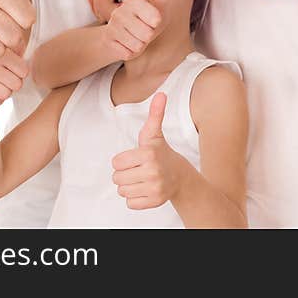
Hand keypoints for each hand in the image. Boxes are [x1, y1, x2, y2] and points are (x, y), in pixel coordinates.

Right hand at [0, 47, 29, 106]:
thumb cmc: (4, 64)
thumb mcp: (15, 52)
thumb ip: (24, 50)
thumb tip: (30, 49)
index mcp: (1, 51)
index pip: (24, 72)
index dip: (22, 73)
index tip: (15, 68)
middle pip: (17, 84)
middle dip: (15, 84)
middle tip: (7, 78)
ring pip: (6, 94)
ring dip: (6, 92)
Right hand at [102, 0, 167, 60]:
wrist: (126, 35)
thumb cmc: (148, 16)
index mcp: (133, 0)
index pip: (154, 19)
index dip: (157, 22)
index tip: (153, 18)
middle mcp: (119, 12)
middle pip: (147, 34)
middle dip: (149, 35)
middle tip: (145, 29)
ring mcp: (112, 27)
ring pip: (138, 44)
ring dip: (141, 43)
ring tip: (137, 36)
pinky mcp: (108, 42)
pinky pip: (129, 53)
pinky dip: (132, 52)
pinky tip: (128, 44)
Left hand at [111, 92, 183, 209]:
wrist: (180, 177)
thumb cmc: (161, 153)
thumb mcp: (154, 134)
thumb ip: (155, 114)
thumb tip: (161, 93)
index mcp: (148, 154)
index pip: (116, 163)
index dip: (123, 161)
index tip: (135, 158)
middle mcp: (152, 171)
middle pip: (117, 178)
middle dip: (125, 174)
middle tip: (138, 169)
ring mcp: (155, 188)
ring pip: (122, 191)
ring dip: (129, 186)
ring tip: (142, 179)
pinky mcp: (155, 201)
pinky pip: (130, 203)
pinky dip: (135, 198)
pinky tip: (145, 189)